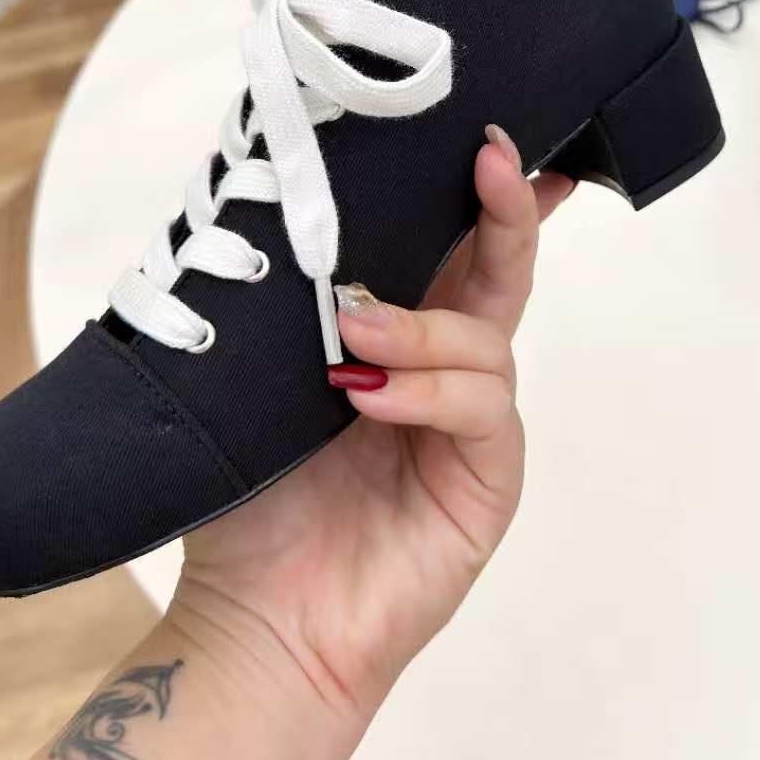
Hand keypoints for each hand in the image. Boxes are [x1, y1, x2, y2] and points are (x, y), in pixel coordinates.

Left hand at [171, 127, 573, 722]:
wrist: (260, 622)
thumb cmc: (255, 498)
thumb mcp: (257, 379)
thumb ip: (286, 305)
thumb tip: (280, 201)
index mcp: (401, 336)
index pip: (454, 249)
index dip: (486, 195)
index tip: (491, 137)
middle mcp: (447, 371)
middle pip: (501, 274)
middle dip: (505, 212)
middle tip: (491, 161)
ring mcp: (473, 427)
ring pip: (487, 340)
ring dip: (422, 325)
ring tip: (352, 337)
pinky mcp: (489, 481)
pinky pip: (482, 411)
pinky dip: (428, 394)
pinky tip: (371, 399)